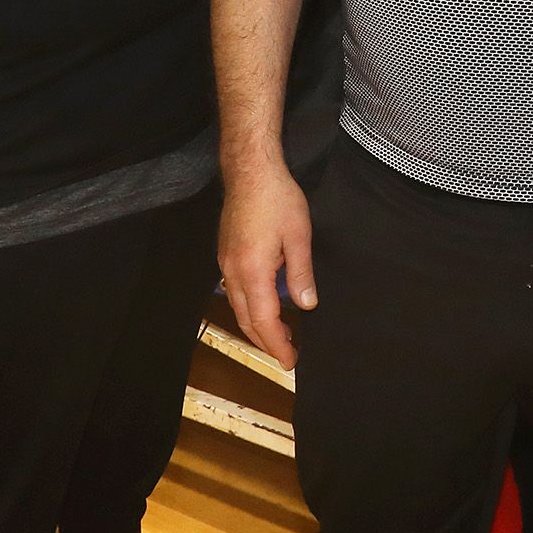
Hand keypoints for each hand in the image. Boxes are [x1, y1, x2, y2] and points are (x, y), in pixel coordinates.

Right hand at [217, 160, 315, 367]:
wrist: (250, 171)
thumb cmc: (277, 198)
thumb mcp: (299, 236)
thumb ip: (301, 273)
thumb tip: (307, 304)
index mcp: (253, 271)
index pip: (264, 321)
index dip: (277, 344)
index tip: (291, 360)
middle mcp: (233, 272)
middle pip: (246, 319)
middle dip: (266, 341)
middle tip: (287, 356)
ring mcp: (226, 263)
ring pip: (238, 307)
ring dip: (257, 326)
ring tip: (278, 336)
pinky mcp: (226, 254)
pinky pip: (235, 291)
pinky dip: (250, 307)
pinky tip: (265, 306)